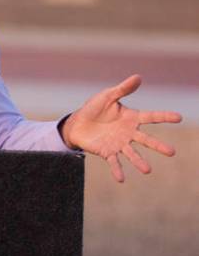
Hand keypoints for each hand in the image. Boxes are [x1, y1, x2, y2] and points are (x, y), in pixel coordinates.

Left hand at [61, 74, 181, 182]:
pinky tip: (121, 179)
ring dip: (139, 162)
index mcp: (131, 118)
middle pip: (146, 139)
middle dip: (158, 146)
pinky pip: (114, 162)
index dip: (164, 116)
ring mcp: (119, 144)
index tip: (179, 117)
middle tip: (172, 152)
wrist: (77, 123)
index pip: (151, 117)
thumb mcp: (107, 96)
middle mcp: (129, 133)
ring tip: (147, 170)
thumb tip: (138, 77)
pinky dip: (117, 170)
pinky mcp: (107, 152)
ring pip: (132, 153)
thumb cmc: (94, 108)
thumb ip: (123, 89)